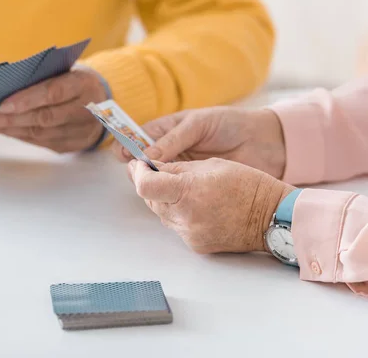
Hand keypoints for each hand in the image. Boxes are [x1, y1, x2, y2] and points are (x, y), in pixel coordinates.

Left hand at [0, 68, 105, 152]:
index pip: (54, 93)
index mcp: (84, 85)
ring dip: (10, 130)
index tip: (2, 105)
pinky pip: (41, 143)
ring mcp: (80, 131)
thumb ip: (41, 76)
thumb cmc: (74, 82)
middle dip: (10, 119)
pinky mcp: (72, 145)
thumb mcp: (65, 71)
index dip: (28, 100)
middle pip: (45, 117)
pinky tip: (2, 131)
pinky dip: (19, 136)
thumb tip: (1, 84)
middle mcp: (86, 110)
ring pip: (41, 134)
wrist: (103, 105)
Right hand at [113, 107, 286, 178]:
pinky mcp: (194, 184)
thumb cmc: (230, 124)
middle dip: (139, 166)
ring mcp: (182, 168)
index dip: (128, 145)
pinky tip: (166, 195)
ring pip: (158, 177)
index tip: (121, 154)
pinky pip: (175, 190)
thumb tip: (146, 155)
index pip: (141, 137)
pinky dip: (169, 193)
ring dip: (152, 181)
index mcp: (169, 129)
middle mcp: (171, 149)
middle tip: (136, 172)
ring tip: (150, 184)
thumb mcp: (199, 124)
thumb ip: (174, 139)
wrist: (265, 142)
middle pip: (145, 160)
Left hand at [128, 158, 294, 253]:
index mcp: (188, 191)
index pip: (144, 186)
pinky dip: (179, 214)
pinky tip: (197, 206)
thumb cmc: (246, 185)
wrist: (272, 217)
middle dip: (151, 184)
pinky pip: (176, 226)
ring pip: (161, 213)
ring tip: (185, 190)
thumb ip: (175, 168)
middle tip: (157, 172)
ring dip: (165, 200)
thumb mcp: (209, 165)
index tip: (139, 165)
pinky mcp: (195, 245)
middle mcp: (185, 216)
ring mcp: (189, 234)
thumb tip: (150, 166)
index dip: (138, 173)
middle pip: (149, 200)